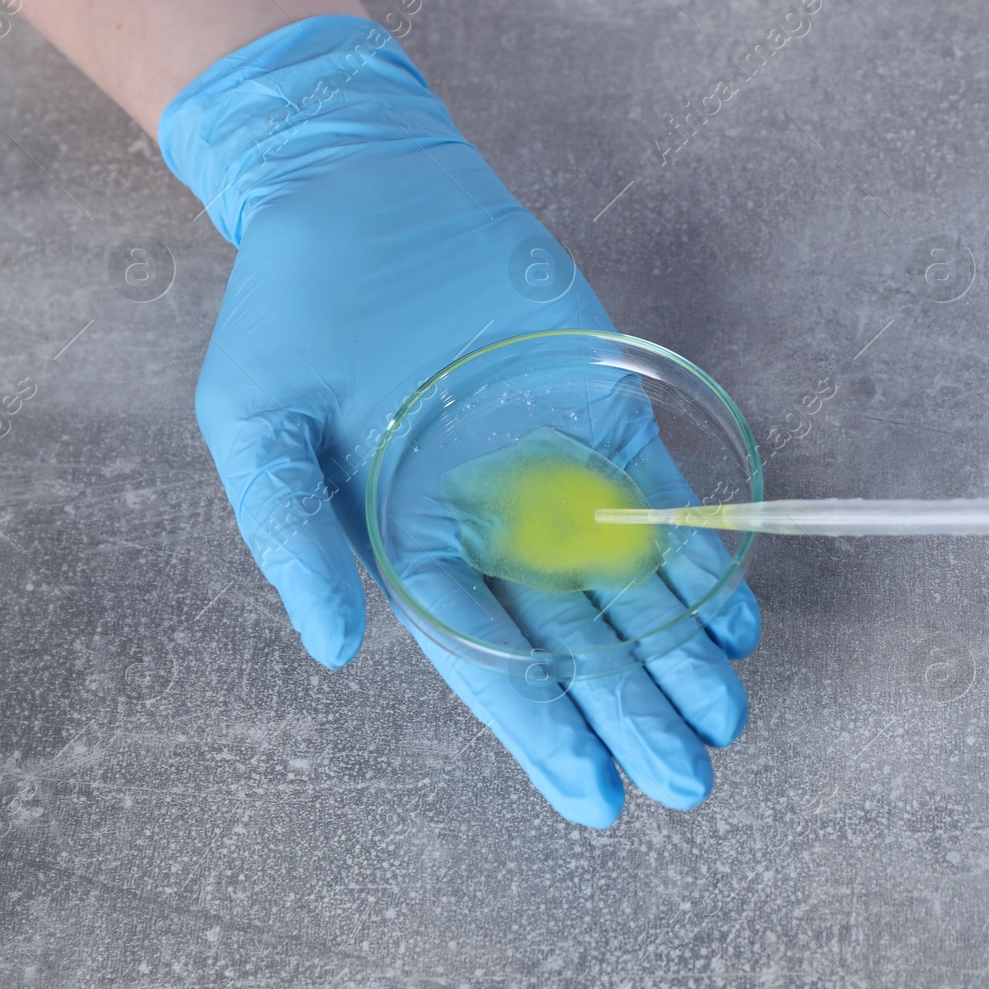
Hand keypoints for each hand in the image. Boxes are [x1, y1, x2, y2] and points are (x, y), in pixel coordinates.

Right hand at [160, 16, 759, 825]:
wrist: (362, 192)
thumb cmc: (291, 311)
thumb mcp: (255, 424)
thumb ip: (291, 536)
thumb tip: (336, 651)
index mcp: (410, 548)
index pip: (488, 661)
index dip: (543, 730)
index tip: (596, 796)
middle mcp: (492, 528)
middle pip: (575, 642)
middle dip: (631, 712)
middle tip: (690, 780)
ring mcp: (555, 476)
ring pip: (629, 588)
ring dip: (679, 652)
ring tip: (725, 715)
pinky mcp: (603, 418)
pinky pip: (660, 504)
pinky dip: (698, 560)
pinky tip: (733, 615)